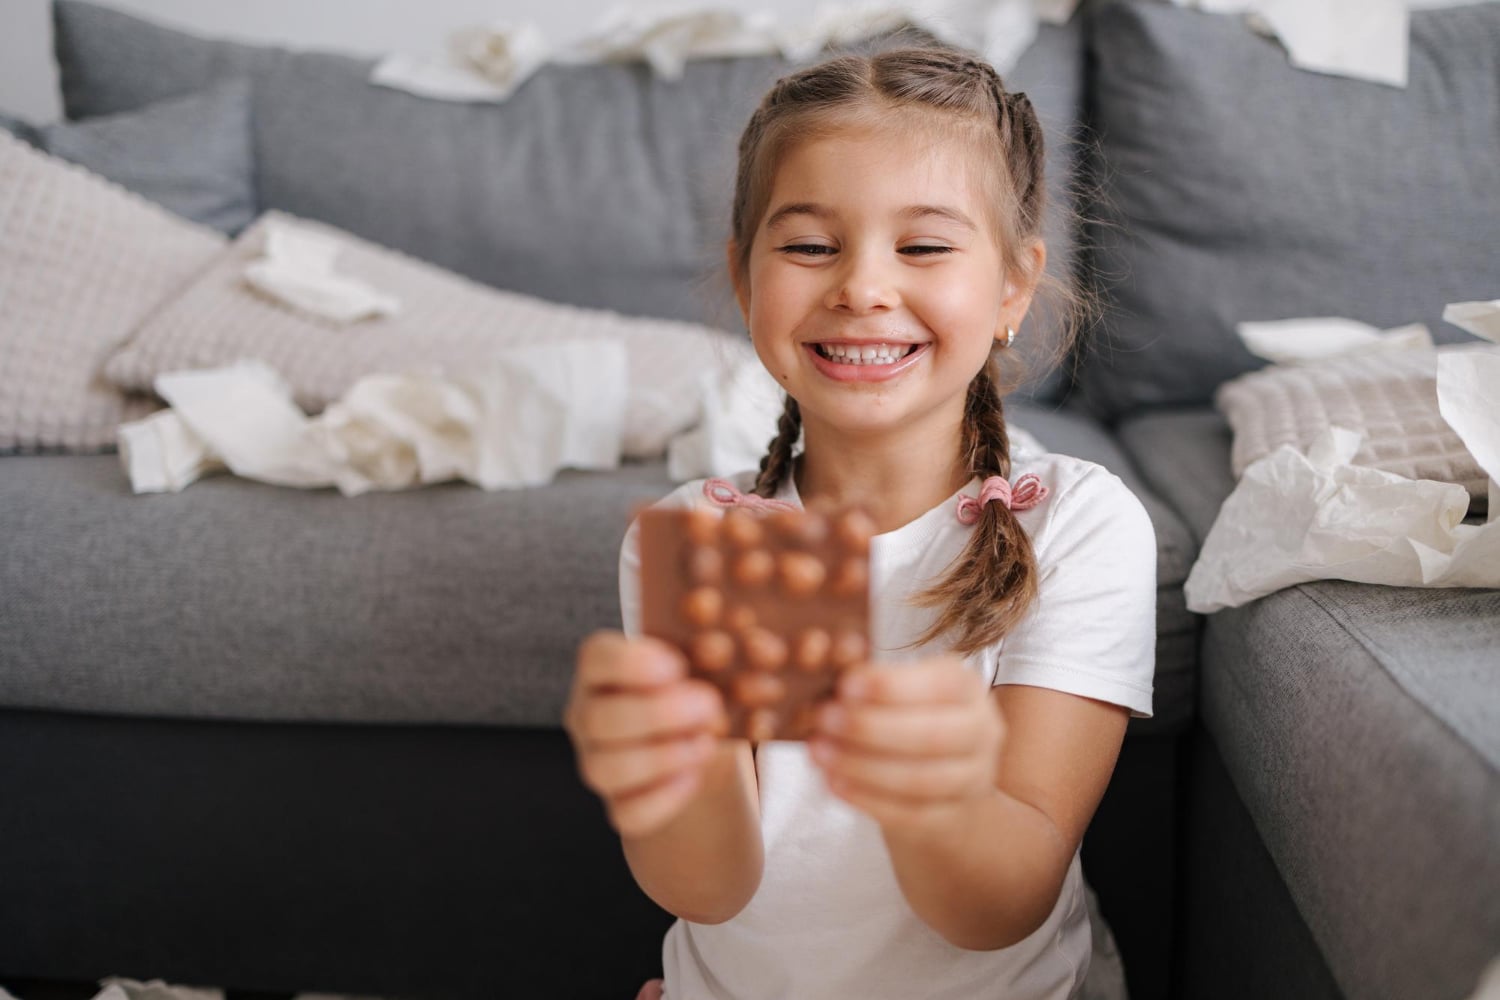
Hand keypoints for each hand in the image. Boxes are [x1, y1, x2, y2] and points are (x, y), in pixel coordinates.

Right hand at [565, 630, 729, 838]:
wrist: (696, 737)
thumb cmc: (691, 686)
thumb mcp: (698, 662)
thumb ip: (706, 654)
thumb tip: (719, 651)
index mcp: (600, 670)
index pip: (595, 658)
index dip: (631, 663)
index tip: (676, 667)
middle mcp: (586, 715)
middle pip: (597, 719)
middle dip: (657, 714)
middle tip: (709, 706)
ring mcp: (596, 762)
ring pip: (604, 770)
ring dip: (662, 757)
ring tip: (706, 743)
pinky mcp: (616, 804)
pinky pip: (627, 813)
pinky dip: (664, 797)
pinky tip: (693, 776)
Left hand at [808, 656, 1004, 835]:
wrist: (938, 779)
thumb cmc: (909, 716)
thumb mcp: (899, 689)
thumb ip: (872, 685)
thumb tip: (835, 689)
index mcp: (968, 688)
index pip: (942, 684)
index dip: (892, 687)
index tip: (845, 686)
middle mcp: (982, 731)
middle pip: (931, 735)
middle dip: (870, 728)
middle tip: (823, 720)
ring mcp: (973, 778)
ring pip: (919, 779)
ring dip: (862, 766)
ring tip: (819, 753)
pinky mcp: (953, 817)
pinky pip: (910, 814)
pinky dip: (867, 799)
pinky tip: (833, 783)